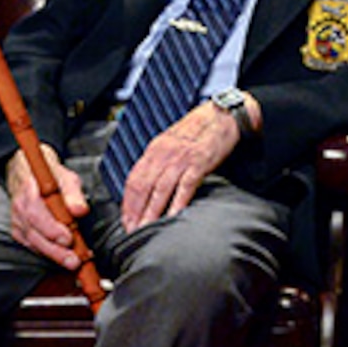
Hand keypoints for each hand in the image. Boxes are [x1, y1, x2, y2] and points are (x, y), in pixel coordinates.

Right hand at [6, 144, 88, 268]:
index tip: (68, 239)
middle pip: (34, 234)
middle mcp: (20, 208)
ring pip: (33, 243)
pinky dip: (48, 254)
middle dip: (55, 250)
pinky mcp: (20, 231)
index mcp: (29, 192)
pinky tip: (63, 257)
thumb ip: (73, 194)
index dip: (51, 229)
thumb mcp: (66, 178)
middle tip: (74, 260)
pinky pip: (32, 246)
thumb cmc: (50, 177)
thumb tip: (80, 210)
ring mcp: (18, 221)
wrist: (29, 174)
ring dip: (53, 255)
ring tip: (73, 262)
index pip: (36, 214)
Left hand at [114, 102, 242, 231]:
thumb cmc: (198, 131)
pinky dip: (177, 203)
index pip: (134, 179)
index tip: (126, 220)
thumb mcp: (172, 143)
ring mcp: (181, 158)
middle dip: (135, 211)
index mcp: (155, 149)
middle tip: (132, 230)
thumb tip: (149, 185)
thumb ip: (160, 162)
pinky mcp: (199, 162)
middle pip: (143, 187)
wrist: (221, 115)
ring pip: (160, 189)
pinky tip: (173, 217)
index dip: (128, 202)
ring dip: (152, 212)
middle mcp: (164, 154)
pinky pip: (185, 186)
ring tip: (147, 229)